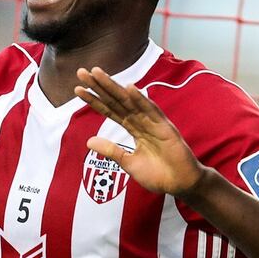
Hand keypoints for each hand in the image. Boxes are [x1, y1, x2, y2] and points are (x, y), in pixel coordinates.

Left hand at [74, 67, 209, 196]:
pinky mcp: (165, 128)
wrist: (181, 184)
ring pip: (130, 101)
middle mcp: (141, 121)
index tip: (77, 89)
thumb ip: (111, 151)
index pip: (110, 110)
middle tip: (82, 72)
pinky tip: (129, 88)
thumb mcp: (129, 163)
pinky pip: (152, 112)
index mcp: (133, 128)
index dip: (94, 100)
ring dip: (114, 87)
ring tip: (98, 74)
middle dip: (99, 86)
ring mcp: (153, 122)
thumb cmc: (158, 174)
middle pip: (117, 100)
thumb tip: (88, 141)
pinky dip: (141, 100)